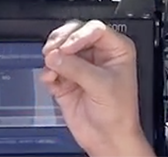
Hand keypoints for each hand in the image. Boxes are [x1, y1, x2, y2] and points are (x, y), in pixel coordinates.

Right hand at [40, 20, 154, 156]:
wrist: (108, 138)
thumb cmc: (119, 113)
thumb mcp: (102, 85)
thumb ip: (77, 68)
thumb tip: (56, 56)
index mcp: (116, 49)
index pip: (95, 29)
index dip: (79, 35)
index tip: (68, 47)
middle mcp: (98, 54)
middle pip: (74, 34)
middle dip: (61, 41)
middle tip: (52, 51)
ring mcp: (81, 66)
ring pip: (60, 49)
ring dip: (52, 56)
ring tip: (51, 66)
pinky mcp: (66, 79)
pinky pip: (51, 68)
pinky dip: (47, 71)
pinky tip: (50, 79)